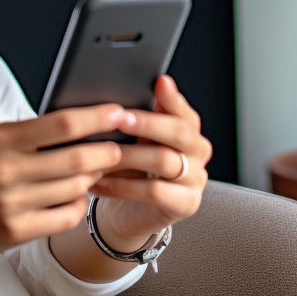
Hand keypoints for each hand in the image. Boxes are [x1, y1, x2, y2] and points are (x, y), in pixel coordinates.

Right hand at [0, 105, 126, 257]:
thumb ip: (29, 132)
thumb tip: (79, 122)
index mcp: (0, 140)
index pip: (61, 124)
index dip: (96, 117)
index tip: (119, 112)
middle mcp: (5, 172)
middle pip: (76, 159)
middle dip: (107, 152)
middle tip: (121, 146)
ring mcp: (11, 205)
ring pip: (75, 189)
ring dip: (93, 179)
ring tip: (95, 170)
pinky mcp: (16, 232)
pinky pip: (65, 217)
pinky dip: (78, 205)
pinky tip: (75, 196)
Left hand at [90, 75, 211, 247]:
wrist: (129, 213)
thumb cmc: (129, 169)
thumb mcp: (132, 140)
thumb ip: (134, 118)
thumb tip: (114, 96)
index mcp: (188, 131)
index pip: (184, 110)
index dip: (172, 97)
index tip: (158, 81)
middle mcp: (198, 152)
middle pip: (178, 132)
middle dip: (146, 122)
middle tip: (118, 117)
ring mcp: (195, 180)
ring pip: (163, 160)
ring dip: (128, 154)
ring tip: (99, 152)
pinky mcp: (186, 204)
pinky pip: (153, 191)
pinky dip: (123, 185)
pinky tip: (99, 181)